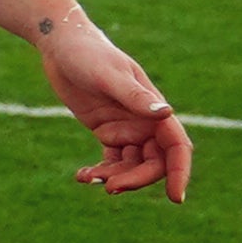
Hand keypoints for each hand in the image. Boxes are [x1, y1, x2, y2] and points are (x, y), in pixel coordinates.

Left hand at [39, 15, 190, 199]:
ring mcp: (126, 128)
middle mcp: (144, 122)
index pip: (177, 147)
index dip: (179, 172)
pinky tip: (82, 175)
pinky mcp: (106, 131)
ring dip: (115, 177)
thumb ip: (135, 96)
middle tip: (110, 188)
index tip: (174, 197)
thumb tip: (166, 113)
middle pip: (154, 163)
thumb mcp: (109, 75)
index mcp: (154, 110)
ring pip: (131, 165)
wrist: (62, 45)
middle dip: (136, 179)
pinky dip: (100, 171)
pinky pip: (112, 160)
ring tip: (88, 178)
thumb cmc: (89, 54)